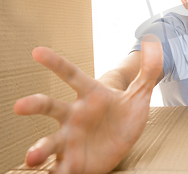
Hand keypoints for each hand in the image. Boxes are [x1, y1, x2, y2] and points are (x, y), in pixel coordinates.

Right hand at [13, 35, 162, 173]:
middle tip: (20, 106)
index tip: (38, 52)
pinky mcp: (71, 162)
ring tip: (32, 157)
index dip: (56, 63)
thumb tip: (153, 42)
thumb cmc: (125, 115)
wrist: (122, 142)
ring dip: (39, 149)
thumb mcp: (140, 93)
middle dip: (34, 105)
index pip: (72, 75)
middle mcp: (74, 115)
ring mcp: (70, 139)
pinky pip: (57, 169)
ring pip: (49, 143)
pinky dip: (52, 173)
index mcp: (90, 95)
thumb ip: (148, 70)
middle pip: (51, 107)